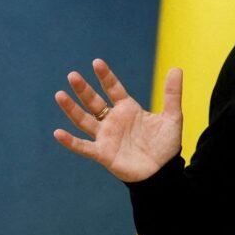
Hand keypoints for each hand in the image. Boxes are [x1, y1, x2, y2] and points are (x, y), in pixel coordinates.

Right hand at [53, 59, 182, 181]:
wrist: (163, 172)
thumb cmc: (166, 145)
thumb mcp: (172, 116)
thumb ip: (172, 93)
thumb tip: (176, 68)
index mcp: (128, 109)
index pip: (113, 88)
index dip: (105, 76)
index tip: (97, 62)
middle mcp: (113, 121)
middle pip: (94, 102)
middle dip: (83, 89)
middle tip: (72, 75)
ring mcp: (106, 137)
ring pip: (84, 120)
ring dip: (72, 109)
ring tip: (59, 95)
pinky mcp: (103, 154)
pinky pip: (84, 147)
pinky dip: (70, 141)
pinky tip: (58, 133)